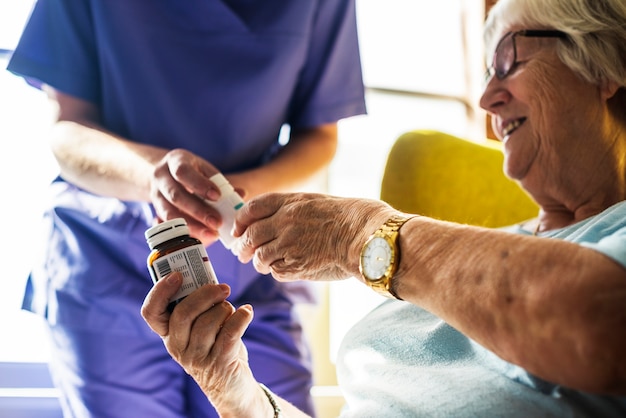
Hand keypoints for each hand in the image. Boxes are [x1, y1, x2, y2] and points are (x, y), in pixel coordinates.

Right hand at [141, 273, 262, 414]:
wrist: (230, 384)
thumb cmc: (214, 345)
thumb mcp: (199, 327)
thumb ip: (199, 306)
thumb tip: (209, 279)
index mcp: (168, 333)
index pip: (151, 312)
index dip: (160, 291)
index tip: (177, 275)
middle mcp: (177, 346)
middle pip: (183, 313)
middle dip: (206, 294)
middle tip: (223, 288)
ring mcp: (196, 357)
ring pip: (209, 321)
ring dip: (226, 309)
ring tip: (233, 311)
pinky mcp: (219, 362)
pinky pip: (230, 332)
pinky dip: (241, 317)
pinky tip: (247, 312)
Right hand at [150, 149, 224, 243]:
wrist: (164, 174)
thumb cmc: (192, 172)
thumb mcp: (204, 170)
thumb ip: (220, 182)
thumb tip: (241, 194)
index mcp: (175, 161)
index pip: (183, 172)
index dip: (199, 185)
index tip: (217, 196)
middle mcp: (161, 177)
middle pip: (176, 196)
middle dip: (198, 211)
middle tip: (217, 222)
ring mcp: (155, 195)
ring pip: (169, 213)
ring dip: (192, 226)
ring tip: (211, 234)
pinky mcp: (155, 211)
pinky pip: (168, 225)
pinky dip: (184, 231)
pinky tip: (200, 237)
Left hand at [232, 192, 395, 281]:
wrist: (367, 235)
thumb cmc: (349, 218)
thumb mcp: (316, 202)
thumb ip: (291, 210)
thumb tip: (269, 225)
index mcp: (290, 202)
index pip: (252, 209)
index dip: (241, 221)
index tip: (238, 229)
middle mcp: (285, 221)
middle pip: (250, 235)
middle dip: (243, 246)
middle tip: (242, 253)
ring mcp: (289, 244)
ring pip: (260, 257)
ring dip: (260, 262)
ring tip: (266, 264)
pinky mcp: (296, 265)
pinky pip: (277, 271)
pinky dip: (278, 272)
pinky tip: (288, 268)